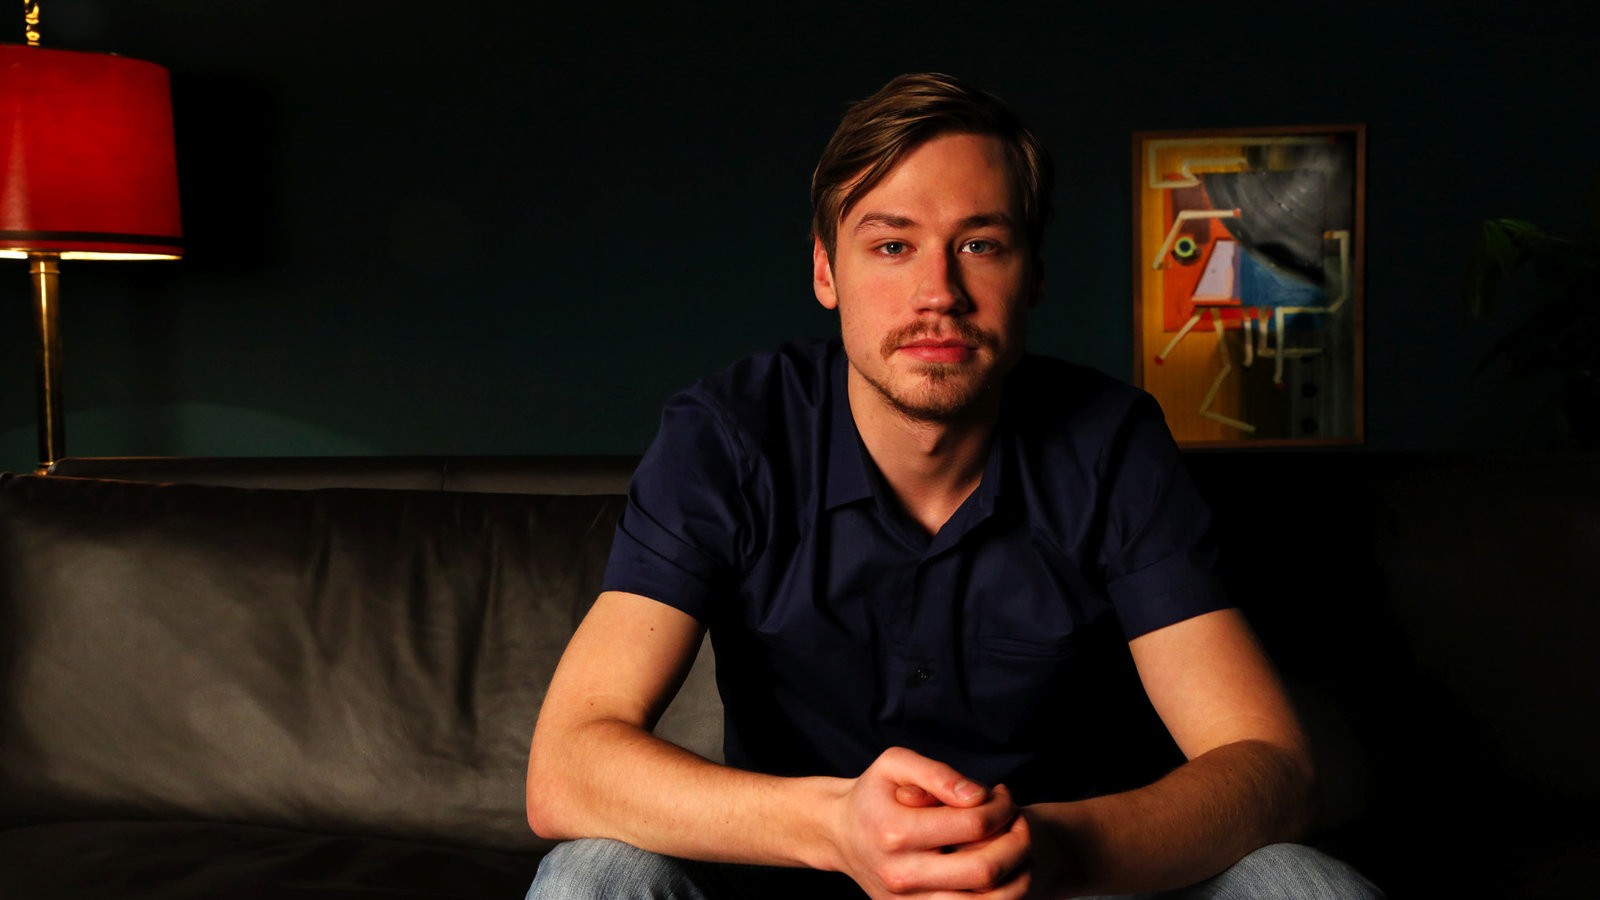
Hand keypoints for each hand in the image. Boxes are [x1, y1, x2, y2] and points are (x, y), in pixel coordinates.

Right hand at [828, 747, 1031, 898]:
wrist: (840, 834)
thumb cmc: (874, 795)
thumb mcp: (895, 764)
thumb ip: (937, 773)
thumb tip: (978, 796)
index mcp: (896, 832)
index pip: (974, 824)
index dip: (1002, 807)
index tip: (1003, 795)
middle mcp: (902, 874)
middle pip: (985, 870)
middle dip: (1018, 843)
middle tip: (1019, 822)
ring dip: (1017, 875)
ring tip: (1017, 849)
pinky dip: (999, 896)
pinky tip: (1002, 872)